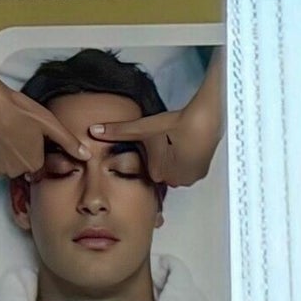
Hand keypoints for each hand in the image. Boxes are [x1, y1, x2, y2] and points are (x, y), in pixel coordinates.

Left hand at [129, 51, 224, 188]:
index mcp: (160, 174)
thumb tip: (92, 130)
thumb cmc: (176, 125)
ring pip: (173, 170)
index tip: (150, 141)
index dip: (147, 153)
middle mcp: (176, 181)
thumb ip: (119, 131)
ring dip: (171, 159)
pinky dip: (183, 159)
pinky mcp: (203, 171)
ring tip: (173, 141)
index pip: (146, 168)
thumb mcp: (144, 127)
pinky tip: (183, 144)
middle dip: (159, 157)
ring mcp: (192, 177)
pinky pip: (186, 168)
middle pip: (160, 170)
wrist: (208, 119)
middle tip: (162, 139)